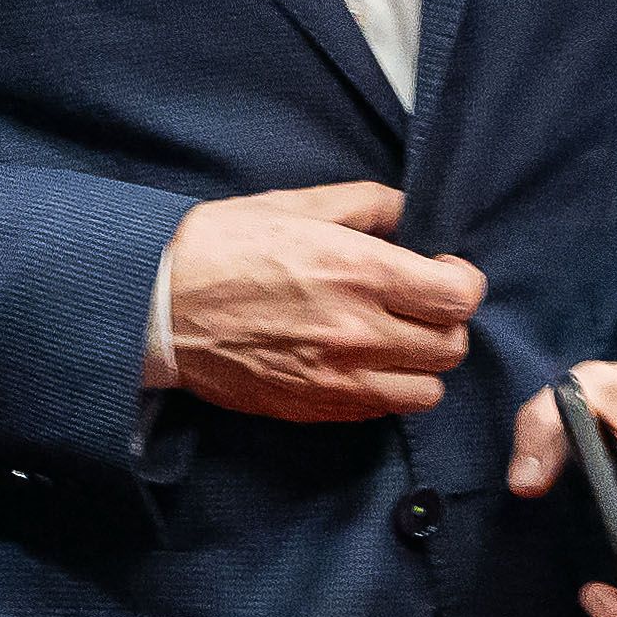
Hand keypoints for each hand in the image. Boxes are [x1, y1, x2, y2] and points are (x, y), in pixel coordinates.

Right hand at [160, 182, 483, 422]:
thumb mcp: (291, 205)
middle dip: (444, 324)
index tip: (442, 273)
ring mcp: (338, 378)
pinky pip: (382, 411)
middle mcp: (358, 330)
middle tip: (417, 307)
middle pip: (452, 347)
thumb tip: (406, 213)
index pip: (459, 297)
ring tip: (394, 344)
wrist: (154, 308)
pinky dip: (385, 391)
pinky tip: (360, 366)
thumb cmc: (217, 249)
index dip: (462, 283)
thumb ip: (363, 205)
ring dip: (421, 367)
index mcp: (359, 271)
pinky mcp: (314, 407)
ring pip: (427, 391)